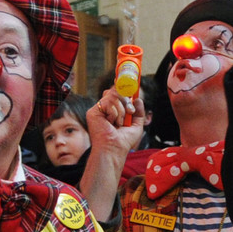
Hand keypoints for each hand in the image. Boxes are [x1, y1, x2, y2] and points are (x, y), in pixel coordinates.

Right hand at [79, 88, 145, 222]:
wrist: (114, 149)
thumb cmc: (124, 141)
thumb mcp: (136, 125)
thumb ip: (139, 111)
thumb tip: (138, 99)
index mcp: (113, 109)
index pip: (116, 92)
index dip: (121, 85)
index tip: (129, 82)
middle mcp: (104, 108)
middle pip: (115, 90)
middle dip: (125, 99)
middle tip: (129, 111)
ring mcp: (98, 109)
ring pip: (112, 95)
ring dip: (121, 109)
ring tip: (119, 122)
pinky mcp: (93, 111)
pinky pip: (107, 102)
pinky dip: (114, 113)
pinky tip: (111, 123)